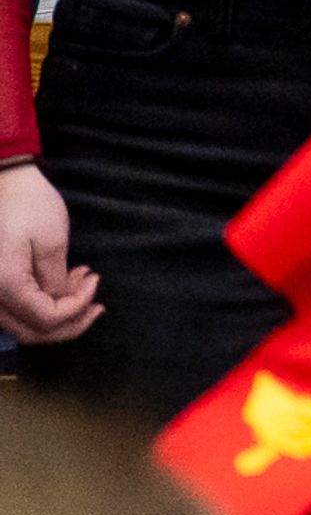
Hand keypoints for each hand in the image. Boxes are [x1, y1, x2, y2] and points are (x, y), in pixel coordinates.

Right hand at [0, 162, 98, 343]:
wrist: (5, 182)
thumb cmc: (29, 205)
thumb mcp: (52, 242)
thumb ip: (56, 282)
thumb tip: (61, 306)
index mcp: (3, 284)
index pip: (45, 318)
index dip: (77, 308)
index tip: (95, 281)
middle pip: (30, 332)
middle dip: (69, 323)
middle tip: (97, 304)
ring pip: (21, 325)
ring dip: (56, 315)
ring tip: (83, 286)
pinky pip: (14, 310)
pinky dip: (41, 305)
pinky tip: (63, 283)